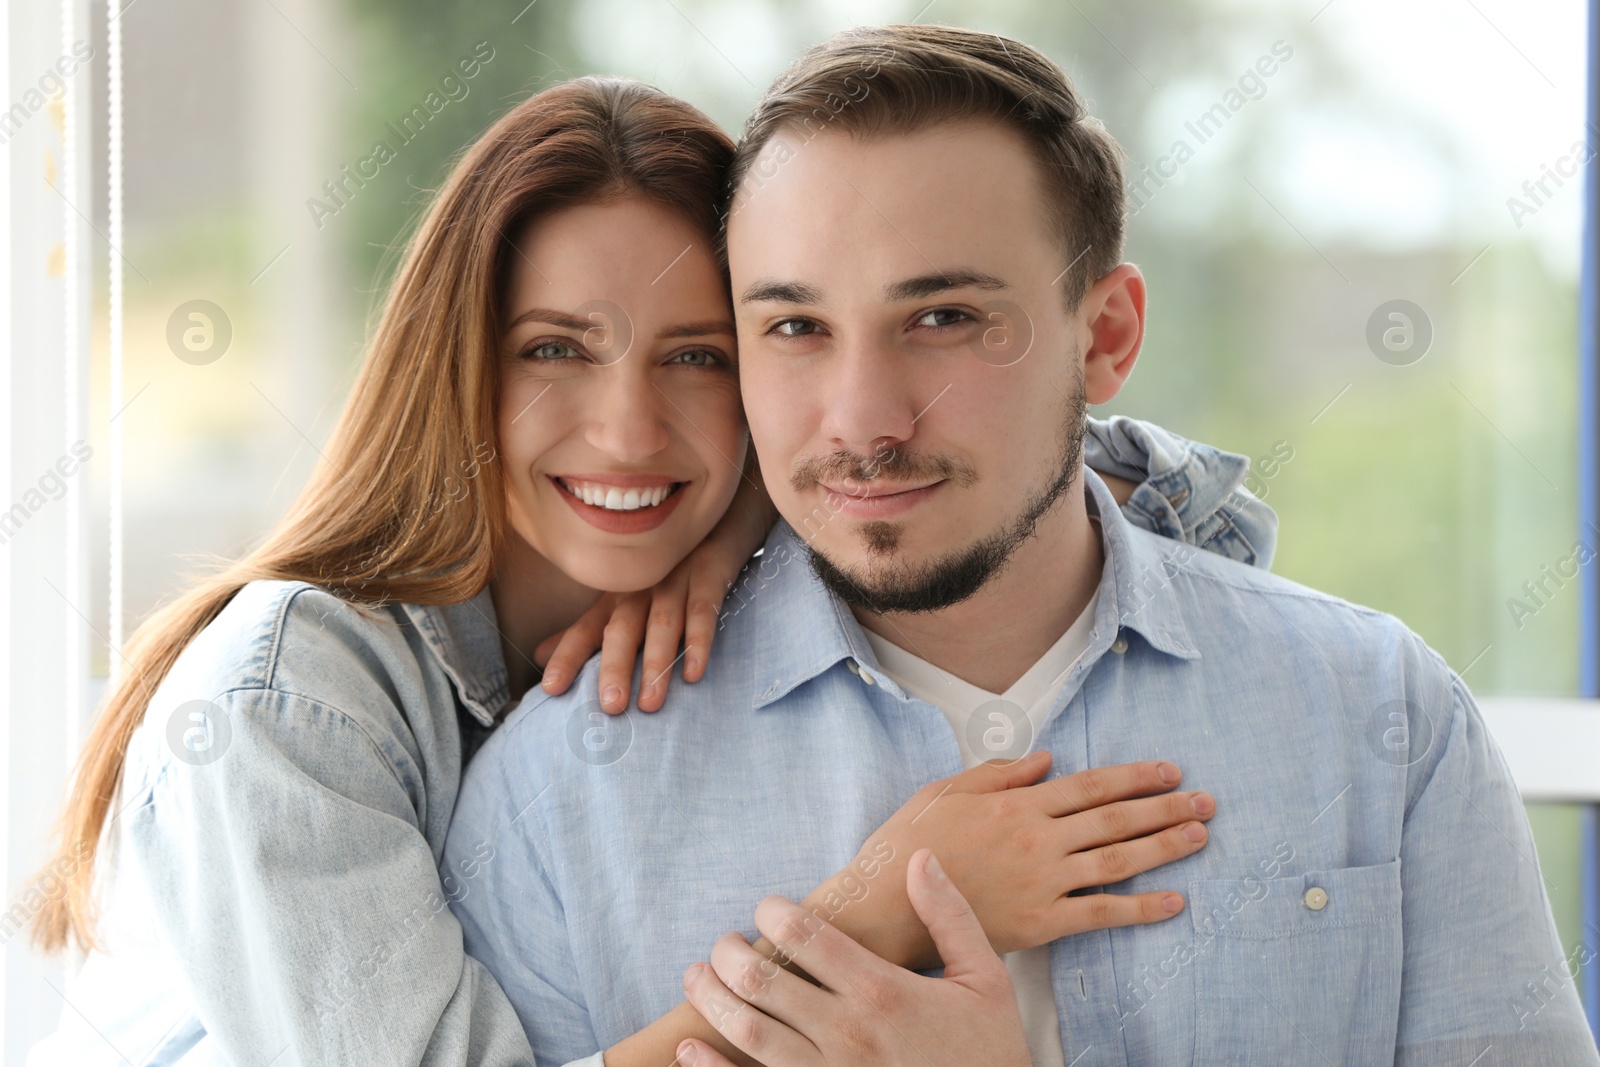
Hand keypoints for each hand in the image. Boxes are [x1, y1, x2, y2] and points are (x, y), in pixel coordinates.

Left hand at [535, 465, 777, 712]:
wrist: (717, 517)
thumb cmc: (666, 570)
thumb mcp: (623, 597)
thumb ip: (585, 630)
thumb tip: (538, 656)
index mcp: (616, 596)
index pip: (586, 629)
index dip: (567, 657)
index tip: (549, 689)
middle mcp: (640, 588)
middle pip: (622, 629)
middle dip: (614, 667)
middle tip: (610, 706)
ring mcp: (675, 579)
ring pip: (662, 623)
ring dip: (657, 664)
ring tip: (651, 704)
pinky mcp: (710, 574)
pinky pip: (703, 611)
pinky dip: (699, 641)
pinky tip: (695, 674)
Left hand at [678, 849, 1030, 1066]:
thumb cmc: (990, 1053)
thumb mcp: (987, 979)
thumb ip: (949, 917)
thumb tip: (920, 858)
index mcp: (883, 991)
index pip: (806, 935)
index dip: (773, 911)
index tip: (767, 907)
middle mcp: (848, 1032)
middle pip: (762, 981)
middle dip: (728, 952)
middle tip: (722, 943)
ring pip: (747, 1033)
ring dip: (710, 999)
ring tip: (696, 977)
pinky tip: (688, 1050)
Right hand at [796, 751, 1212, 969]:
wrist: (886, 905)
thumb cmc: (910, 845)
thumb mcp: (947, 791)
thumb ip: (1000, 774)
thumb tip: (1046, 759)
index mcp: (1018, 805)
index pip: (1091, 786)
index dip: (1134, 777)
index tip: (1168, 770)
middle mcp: (1038, 840)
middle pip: (1115, 819)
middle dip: (1166, 807)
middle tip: (1205, 801)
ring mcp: (1043, 882)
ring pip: (1117, 861)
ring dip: (1164, 847)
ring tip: (1200, 836)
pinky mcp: (1041, 923)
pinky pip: (1101, 914)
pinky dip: (1140, 909)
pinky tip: (1173, 902)